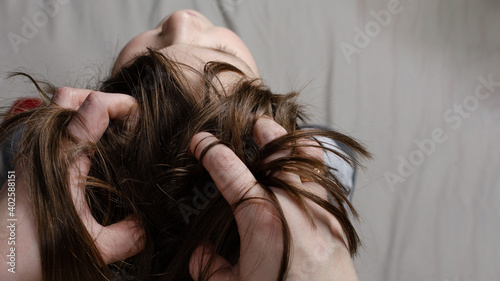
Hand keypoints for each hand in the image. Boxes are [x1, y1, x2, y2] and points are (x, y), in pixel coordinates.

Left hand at [0, 87, 143, 280]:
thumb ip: (128, 236)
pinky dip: (76, 126)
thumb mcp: (92, 248)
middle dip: (104, 98)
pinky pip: (54, 128)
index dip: (122, 105)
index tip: (140, 116)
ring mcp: (33, 152)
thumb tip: (148, 227)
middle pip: (70, 97)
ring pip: (58, 109)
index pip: (93, 107)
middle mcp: (45, 148)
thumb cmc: (31, 253)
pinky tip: (92, 152)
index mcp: (63, 158)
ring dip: (88, 110)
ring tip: (113, 130)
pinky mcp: (29, 162)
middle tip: (127, 116)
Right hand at [188, 117, 358, 280]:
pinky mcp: (335, 225)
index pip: (230, 172)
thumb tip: (199, 254)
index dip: (211, 152)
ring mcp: (319, 213)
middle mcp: (294, 208)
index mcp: (263, 220)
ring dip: (294, 143)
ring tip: (281, 135)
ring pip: (311, 162)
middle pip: (279, 153)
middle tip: (253, 125)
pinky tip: (306, 167)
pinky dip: (315, 167)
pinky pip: (326, 183)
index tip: (201, 142)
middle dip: (264, 134)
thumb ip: (211, 268)